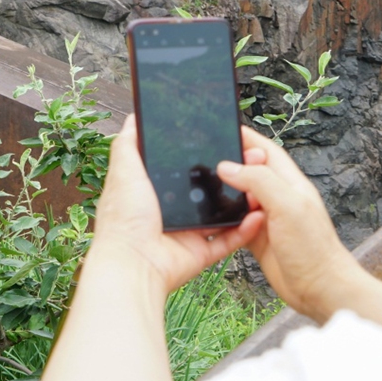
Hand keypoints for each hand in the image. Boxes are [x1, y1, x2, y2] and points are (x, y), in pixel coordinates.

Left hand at [89, 116, 264, 292]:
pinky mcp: (200, 251)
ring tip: (258, 182)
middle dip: (226, 175)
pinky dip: (245, 229)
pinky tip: (258, 214)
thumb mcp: (123, 171)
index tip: (218, 139)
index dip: (197, 155)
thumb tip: (135, 117)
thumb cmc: (124, 219)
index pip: (180, 168)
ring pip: (222, 213)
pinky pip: (229, 239)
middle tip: (247, 159)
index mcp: (153, 191)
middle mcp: (171, 210)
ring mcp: (187, 232)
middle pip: (205, 189)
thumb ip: (128, 144)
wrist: (133, 262)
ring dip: (241, 200)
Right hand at [216, 127, 362, 321]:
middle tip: (206, 157)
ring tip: (204, 183)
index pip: (266, 151)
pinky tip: (212, 216)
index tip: (225, 129)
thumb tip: (228, 166)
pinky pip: (237, 221)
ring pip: (242, 196)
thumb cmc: (313, 248)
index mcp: (290, 183)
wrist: (320, 288)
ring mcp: (269, 218)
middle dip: (232, 162)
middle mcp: (279, 197)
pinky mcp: (259, 238)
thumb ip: (259, 181)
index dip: (247, 139)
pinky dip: (225, 217)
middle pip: (251, 171)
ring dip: (226, 190)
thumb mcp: (287, 206)